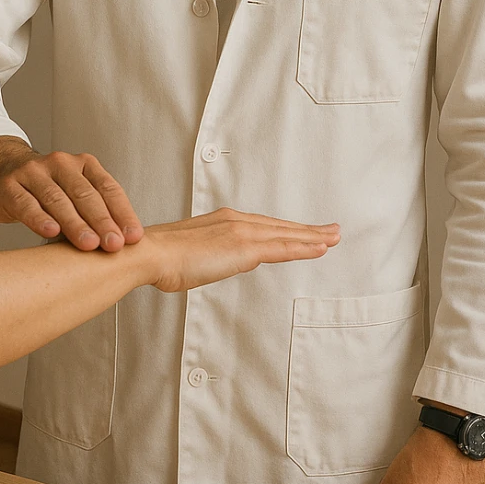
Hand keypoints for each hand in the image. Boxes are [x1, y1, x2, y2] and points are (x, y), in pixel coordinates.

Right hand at [0, 137, 143, 252]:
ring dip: (75, 224)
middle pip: (85, 194)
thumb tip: (124, 245)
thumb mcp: (73, 193)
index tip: (133, 238)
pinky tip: (51, 232)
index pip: (108, 188)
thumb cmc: (46, 190)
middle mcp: (61, 164)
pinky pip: (26, 203)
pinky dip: (39, 218)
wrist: (0, 171)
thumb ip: (94, 212)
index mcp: (84, 164)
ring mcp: (33, 172)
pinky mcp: (9, 185)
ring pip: (57, 199)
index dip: (122, 213)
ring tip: (90, 244)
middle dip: (102, 221)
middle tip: (114, 245)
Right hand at [144, 207, 339, 292]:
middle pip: (281, 227)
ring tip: (334, 238)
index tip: (303, 231)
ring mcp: (241, 233)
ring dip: (313, 237)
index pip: (263, 226)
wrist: (150, 254)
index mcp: (222, 221)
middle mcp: (235, 221)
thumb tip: (213, 262)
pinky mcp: (243, 248)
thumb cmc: (160, 258)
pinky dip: (304, 248)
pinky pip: (282, 248)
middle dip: (308, 230)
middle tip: (332, 231)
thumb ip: (206, 255)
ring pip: (287, 235)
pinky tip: (321, 249)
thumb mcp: (189, 255)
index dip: (286, 229)